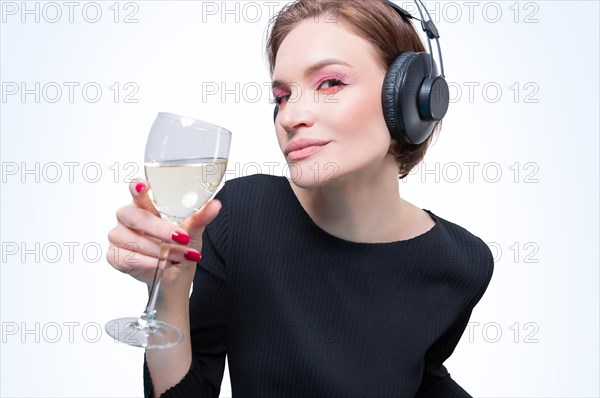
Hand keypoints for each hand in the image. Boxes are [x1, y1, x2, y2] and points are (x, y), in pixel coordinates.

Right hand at [107, 178, 221, 287]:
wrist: (175, 275)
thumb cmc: (180, 247)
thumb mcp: (193, 231)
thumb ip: (200, 217)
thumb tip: (215, 205)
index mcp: (145, 205)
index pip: (136, 190)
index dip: (136, 187)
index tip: (142, 185)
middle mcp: (128, 217)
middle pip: (134, 216)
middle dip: (159, 229)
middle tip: (181, 238)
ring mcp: (118, 235)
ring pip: (132, 239)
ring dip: (159, 250)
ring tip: (178, 256)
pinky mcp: (114, 255)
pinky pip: (127, 258)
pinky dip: (148, 263)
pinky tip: (161, 265)